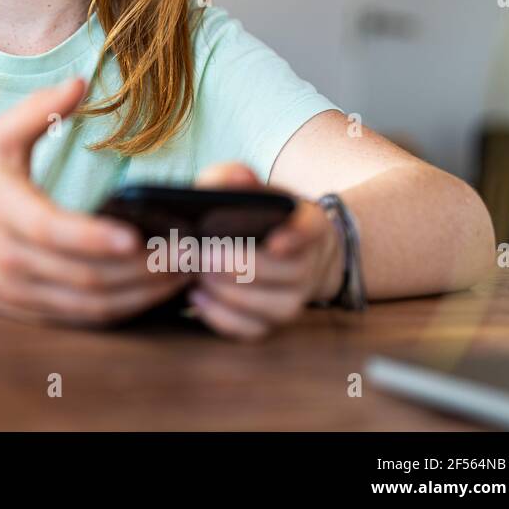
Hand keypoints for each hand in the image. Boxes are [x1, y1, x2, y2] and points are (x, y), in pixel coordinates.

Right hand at [0, 77, 188, 327]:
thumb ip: (38, 110)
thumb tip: (79, 82)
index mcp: (3, 212)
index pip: (50, 230)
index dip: (93, 236)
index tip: (136, 233)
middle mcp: (11, 260)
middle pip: (84, 275)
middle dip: (142, 269)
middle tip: (188, 252)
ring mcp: (24, 294)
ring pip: (92, 305)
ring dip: (144, 294)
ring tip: (185, 271)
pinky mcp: (37, 315)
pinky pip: (88, 319)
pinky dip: (127, 309)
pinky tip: (158, 290)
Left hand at [186, 161, 342, 339]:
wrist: (267, 251)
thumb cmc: (249, 216)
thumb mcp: (242, 190)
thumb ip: (232, 178)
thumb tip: (238, 178)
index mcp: (306, 223)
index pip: (311, 228)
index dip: (297, 236)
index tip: (275, 241)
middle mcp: (308, 263)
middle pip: (288, 273)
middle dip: (242, 267)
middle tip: (204, 256)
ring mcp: (294, 298)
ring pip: (273, 307)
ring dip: (230, 294)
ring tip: (198, 276)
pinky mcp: (272, 322)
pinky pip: (254, 331)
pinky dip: (223, 318)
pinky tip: (196, 298)